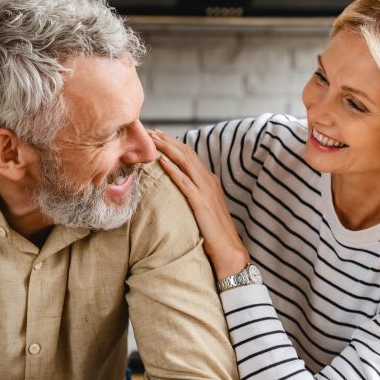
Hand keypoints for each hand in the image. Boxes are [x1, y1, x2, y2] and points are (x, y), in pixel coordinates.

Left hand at [150, 130, 250, 278]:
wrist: (228, 248)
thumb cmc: (214, 231)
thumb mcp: (205, 207)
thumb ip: (195, 194)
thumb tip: (179, 189)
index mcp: (210, 180)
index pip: (190, 156)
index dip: (174, 144)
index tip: (159, 136)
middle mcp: (209, 180)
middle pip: (186, 153)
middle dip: (168, 140)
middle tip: (151, 131)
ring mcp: (205, 190)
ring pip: (185, 162)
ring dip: (168, 149)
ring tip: (153, 140)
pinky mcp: (200, 202)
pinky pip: (184, 181)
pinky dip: (172, 169)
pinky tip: (161, 161)